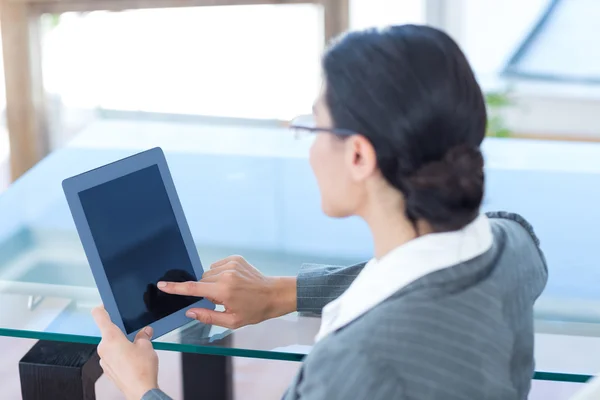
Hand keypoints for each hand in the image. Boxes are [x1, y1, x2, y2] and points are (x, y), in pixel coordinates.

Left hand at [92, 307, 159, 399]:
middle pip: (108, 332)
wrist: (140, 391)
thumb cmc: (141, 370)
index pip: (99, 315)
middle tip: (135, 334)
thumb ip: (143, 335)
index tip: (106, 304)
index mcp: (111, 337)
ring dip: (122, 344)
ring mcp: (104, 360)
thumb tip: (145, 331)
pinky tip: (133, 360)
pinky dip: (121, 355)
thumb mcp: (146, 345)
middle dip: (121, 331)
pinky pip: (112, 356)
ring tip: (137, 350)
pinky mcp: (107, 369)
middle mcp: (103, 348)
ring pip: (111, 345)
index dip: (102, 307)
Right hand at [157, 255, 296, 328]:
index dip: (175, 288)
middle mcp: (225, 274)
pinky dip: (220, 274)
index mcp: (223, 291)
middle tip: (221, 299)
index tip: (162, 284)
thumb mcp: (232, 321)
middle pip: (201, 280)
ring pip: (208, 273)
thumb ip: (208, 316)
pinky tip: (233, 282)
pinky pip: (217, 266)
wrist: (274, 294)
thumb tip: (190, 311)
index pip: (193, 288)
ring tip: (230, 291)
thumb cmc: (255, 310)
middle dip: (205, 290)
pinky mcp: (235, 258)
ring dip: (212, 282)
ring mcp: (231, 264)